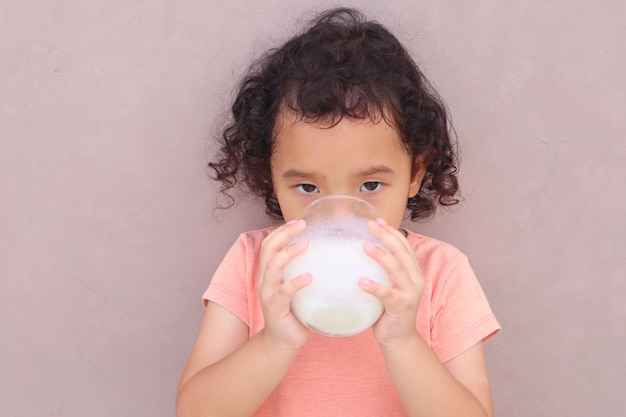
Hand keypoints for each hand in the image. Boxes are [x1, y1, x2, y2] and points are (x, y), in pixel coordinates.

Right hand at [258, 220, 310, 350]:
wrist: (282, 341)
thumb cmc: (293, 312)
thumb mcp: (296, 288)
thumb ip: (303, 271)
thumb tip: (328, 256)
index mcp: (270, 273)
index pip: (269, 244)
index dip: (281, 231)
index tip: (298, 221)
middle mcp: (265, 279)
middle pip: (268, 249)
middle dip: (284, 234)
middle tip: (302, 225)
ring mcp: (268, 293)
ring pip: (273, 267)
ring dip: (289, 253)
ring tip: (305, 244)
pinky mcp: (275, 307)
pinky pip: (283, 292)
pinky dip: (295, 283)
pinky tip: (309, 277)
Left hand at [359, 217, 424, 347]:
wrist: (399, 338)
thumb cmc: (389, 310)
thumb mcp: (388, 286)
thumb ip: (381, 272)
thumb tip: (358, 253)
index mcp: (412, 272)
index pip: (404, 245)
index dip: (392, 231)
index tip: (377, 220)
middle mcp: (415, 279)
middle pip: (402, 252)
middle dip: (387, 236)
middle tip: (370, 224)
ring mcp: (410, 293)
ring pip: (396, 269)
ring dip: (381, 256)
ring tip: (365, 245)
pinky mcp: (401, 307)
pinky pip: (387, 294)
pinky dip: (375, 287)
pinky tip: (361, 281)